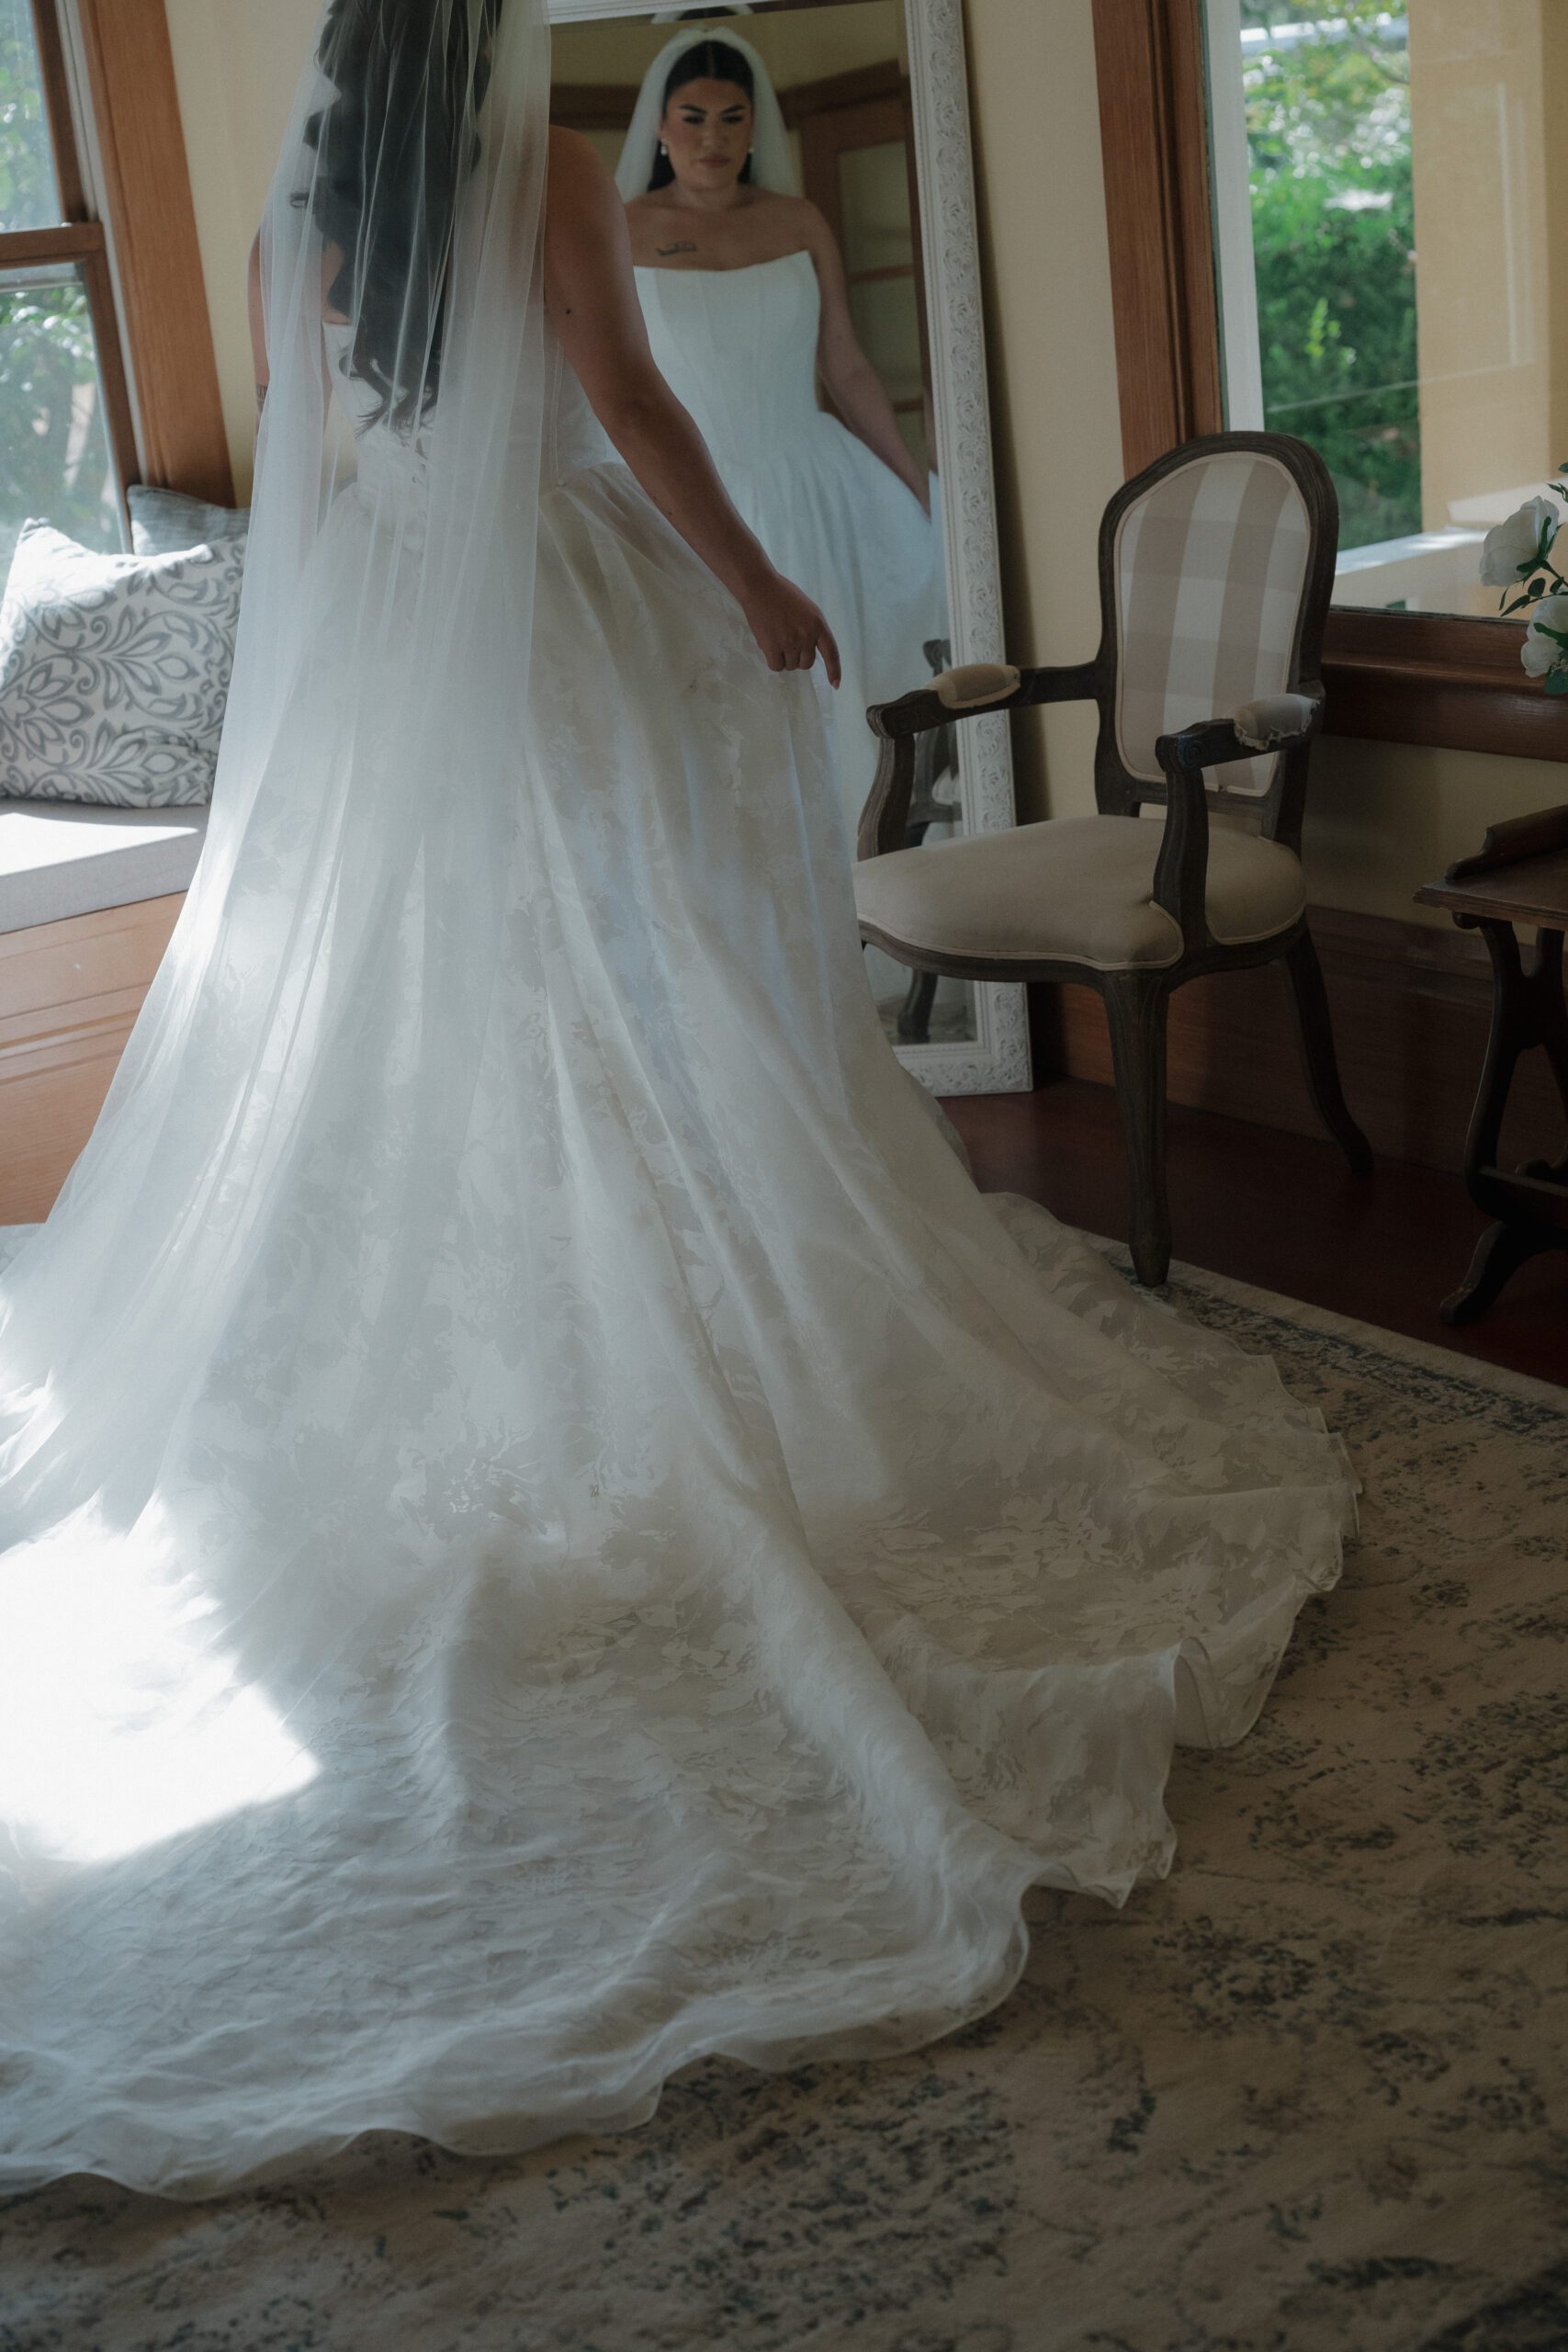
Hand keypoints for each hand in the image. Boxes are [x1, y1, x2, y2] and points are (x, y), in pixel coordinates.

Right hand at [739, 568, 841, 688]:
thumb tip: (808, 652)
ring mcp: (790, 642)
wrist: (761, 588)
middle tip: (787, 642)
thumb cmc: (783, 595)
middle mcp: (807, 635)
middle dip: (798, 658)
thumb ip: (812, 629)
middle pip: (807, 664)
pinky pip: (777, 666)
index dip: (834, 670)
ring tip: (776, 638)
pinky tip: (769, 647)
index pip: (831, 652)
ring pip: (790, 666)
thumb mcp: (807, 610)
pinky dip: (774, 661)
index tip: (835, 685)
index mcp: (818, 624)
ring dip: (784, 658)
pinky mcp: (773, 647)